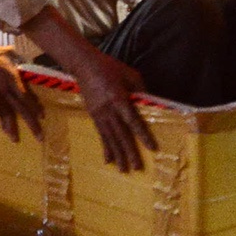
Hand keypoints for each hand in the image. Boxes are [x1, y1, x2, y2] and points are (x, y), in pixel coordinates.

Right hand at [0, 53, 43, 143]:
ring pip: (7, 116)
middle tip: (40, 138)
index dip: (35, 107)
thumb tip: (35, 71)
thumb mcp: (10, 54)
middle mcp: (4, 90)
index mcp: (12, 77)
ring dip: (13, 129)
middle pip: (21, 109)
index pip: (26, 95)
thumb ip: (22, 63)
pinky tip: (7, 130)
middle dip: (32, 124)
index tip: (43, 116)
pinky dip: (3, 123)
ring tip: (16, 140)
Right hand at [71, 50, 156, 172]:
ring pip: (110, 138)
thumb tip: (150, 102)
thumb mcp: (129, 73)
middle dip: (130, 152)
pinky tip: (108, 160)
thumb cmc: (109, 67)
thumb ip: (140, 88)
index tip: (152, 148)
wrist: (84, 65)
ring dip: (118, 155)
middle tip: (137, 168)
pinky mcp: (93, 115)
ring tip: (123, 170)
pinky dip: (106, 148)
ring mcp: (99, 114)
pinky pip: (101, 135)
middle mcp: (108, 110)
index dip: (143, 135)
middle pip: (121, 134)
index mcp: (118, 99)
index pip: (133, 121)